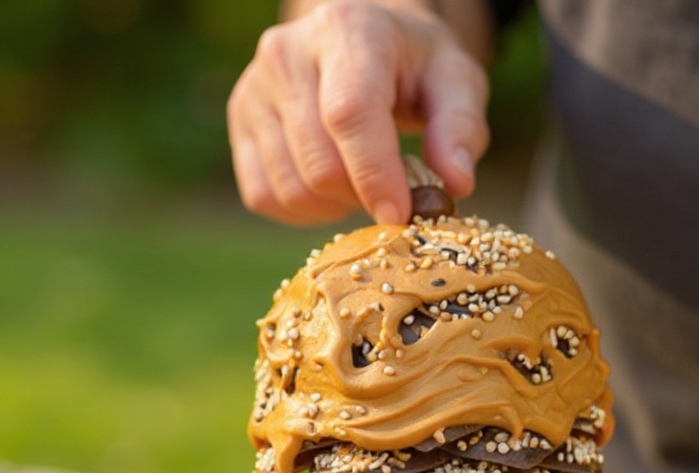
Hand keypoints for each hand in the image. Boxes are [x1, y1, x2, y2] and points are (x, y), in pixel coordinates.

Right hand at [227, 0, 489, 224]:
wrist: (363, 44)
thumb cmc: (414, 68)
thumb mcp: (455, 82)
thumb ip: (460, 129)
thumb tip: (455, 183)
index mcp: (346, 30)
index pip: (349, 115)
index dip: (375, 175)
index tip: (400, 216)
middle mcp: (286, 52)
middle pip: (319, 165)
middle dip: (362, 197)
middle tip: (393, 192)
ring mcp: (254, 88)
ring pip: (291, 188)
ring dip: (335, 207)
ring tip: (362, 181)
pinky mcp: (238, 122)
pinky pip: (265, 196)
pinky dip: (303, 210)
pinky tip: (330, 187)